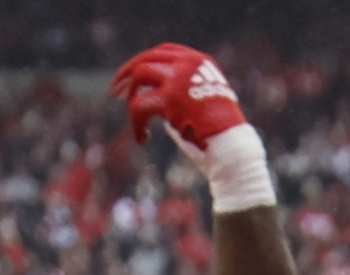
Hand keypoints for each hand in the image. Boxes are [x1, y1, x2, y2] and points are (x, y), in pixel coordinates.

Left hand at [112, 44, 271, 207]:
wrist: (234, 147)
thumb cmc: (222, 133)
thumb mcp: (206, 102)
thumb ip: (183, 91)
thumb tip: (154, 98)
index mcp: (200, 61)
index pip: (165, 51)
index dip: (146, 62)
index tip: (134, 76)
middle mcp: (188, 64)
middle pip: (147, 58)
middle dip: (127, 73)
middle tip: (115, 91)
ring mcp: (178, 79)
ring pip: (139, 75)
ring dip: (131, 98)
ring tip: (136, 120)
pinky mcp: (169, 99)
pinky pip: (139, 105)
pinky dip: (136, 123)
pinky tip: (142, 138)